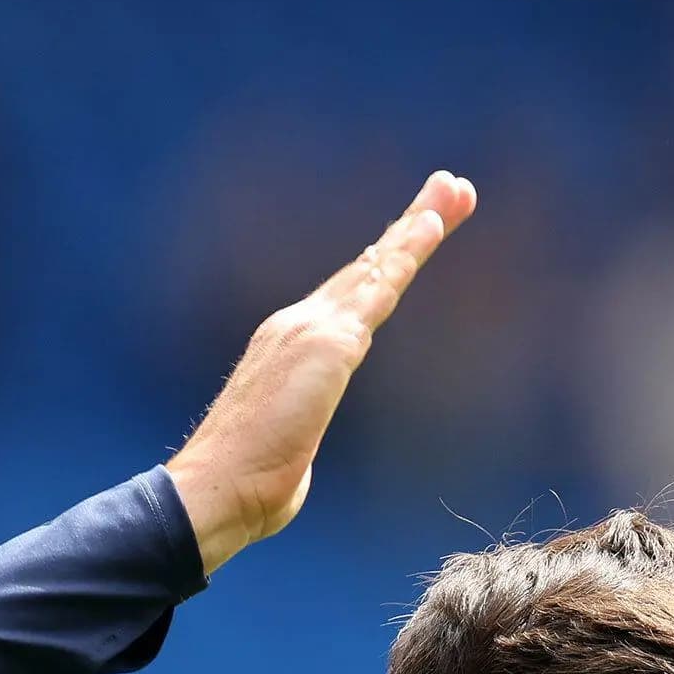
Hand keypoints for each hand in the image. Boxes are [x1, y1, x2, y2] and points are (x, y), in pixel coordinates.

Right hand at [166, 170, 476, 572]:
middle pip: (368, 266)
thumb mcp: (286, 448)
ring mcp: (312, 328)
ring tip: (454, 192)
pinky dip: (405, 253)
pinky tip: (430, 224)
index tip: (420, 231)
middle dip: (412, 225)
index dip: (389, 261)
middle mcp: (300, 324)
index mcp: (292, 346)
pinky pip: (378, 288)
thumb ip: (296, 435)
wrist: (219, 487)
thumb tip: (292, 461)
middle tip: (454, 186)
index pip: (352, 294)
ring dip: (418, 226)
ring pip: (377, 266)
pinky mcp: (327, 343)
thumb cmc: (249, 480)